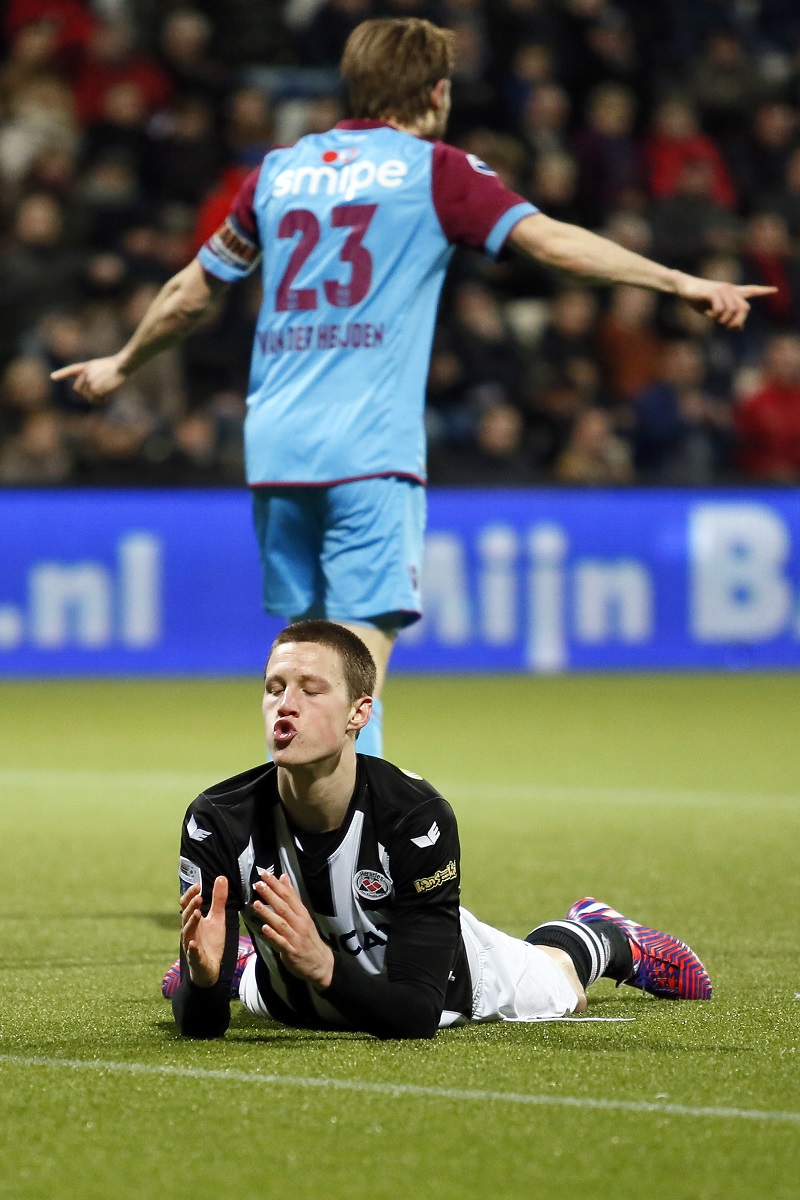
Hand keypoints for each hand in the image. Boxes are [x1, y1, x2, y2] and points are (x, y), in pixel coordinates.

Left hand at [50, 355, 126, 402]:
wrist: (121, 365)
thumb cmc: (115, 367)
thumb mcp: (99, 367)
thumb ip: (89, 375)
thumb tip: (85, 390)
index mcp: (86, 366)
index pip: (71, 370)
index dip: (61, 374)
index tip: (53, 377)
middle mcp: (85, 374)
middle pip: (78, 389)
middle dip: (86, 394)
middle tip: (98, 394)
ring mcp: (89, 381)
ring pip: (86, 396)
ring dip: (95, 398)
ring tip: (106, 393)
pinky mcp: (95, 388)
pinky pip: (95, 400)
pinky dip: (102, 400)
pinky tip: (108, 396)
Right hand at [180, 876, 227, 987]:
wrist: (210, 968)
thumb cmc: (211, 941)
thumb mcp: (218, 918)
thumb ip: (219, 899)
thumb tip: (221, 877)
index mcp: (194, 920)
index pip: (187, 905)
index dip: (190, 895)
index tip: (198, 886)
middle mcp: (190, 931)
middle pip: (186, 916)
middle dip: (192, 906)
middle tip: (199, 897)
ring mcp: (191, 944)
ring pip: (187, 932)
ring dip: (191, 922)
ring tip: (198, 913)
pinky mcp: (196, 958)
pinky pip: (192, 953)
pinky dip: (192, 948)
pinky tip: (193, 944)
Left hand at [254, 872, 333, 988]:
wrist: (320, 962)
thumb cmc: (308, 936)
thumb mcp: (303, 915)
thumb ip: (292, 896)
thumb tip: (283, 877)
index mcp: (302, 913)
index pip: (289, 896)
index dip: (277, 885)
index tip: (265, 874)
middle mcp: (299, 923)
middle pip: (284, 907)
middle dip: (271, 895)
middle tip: (259, 884)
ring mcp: (295, 937)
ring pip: (281, 923)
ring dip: (268, 913)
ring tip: (256, 904)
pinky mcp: (291, 951)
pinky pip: (281, 942)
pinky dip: (273, 935)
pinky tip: (264, 929)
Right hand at [675, 276, 776, 328]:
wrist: (684, 287)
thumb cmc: (698, 299)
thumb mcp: (713, 311)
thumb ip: (727, 317)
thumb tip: (740, 327)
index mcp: (731, 292)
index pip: (751, 290)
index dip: (763, 291)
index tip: (775, 290)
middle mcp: (730, 289)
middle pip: (744, 308)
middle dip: (736, 321)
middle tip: (727, 327)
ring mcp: (723, 290)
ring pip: (732, 311)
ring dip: (722, 319)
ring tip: (713, 316)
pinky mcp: (714, 292)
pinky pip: (720, 309)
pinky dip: (713, 315)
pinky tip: (707, 312)